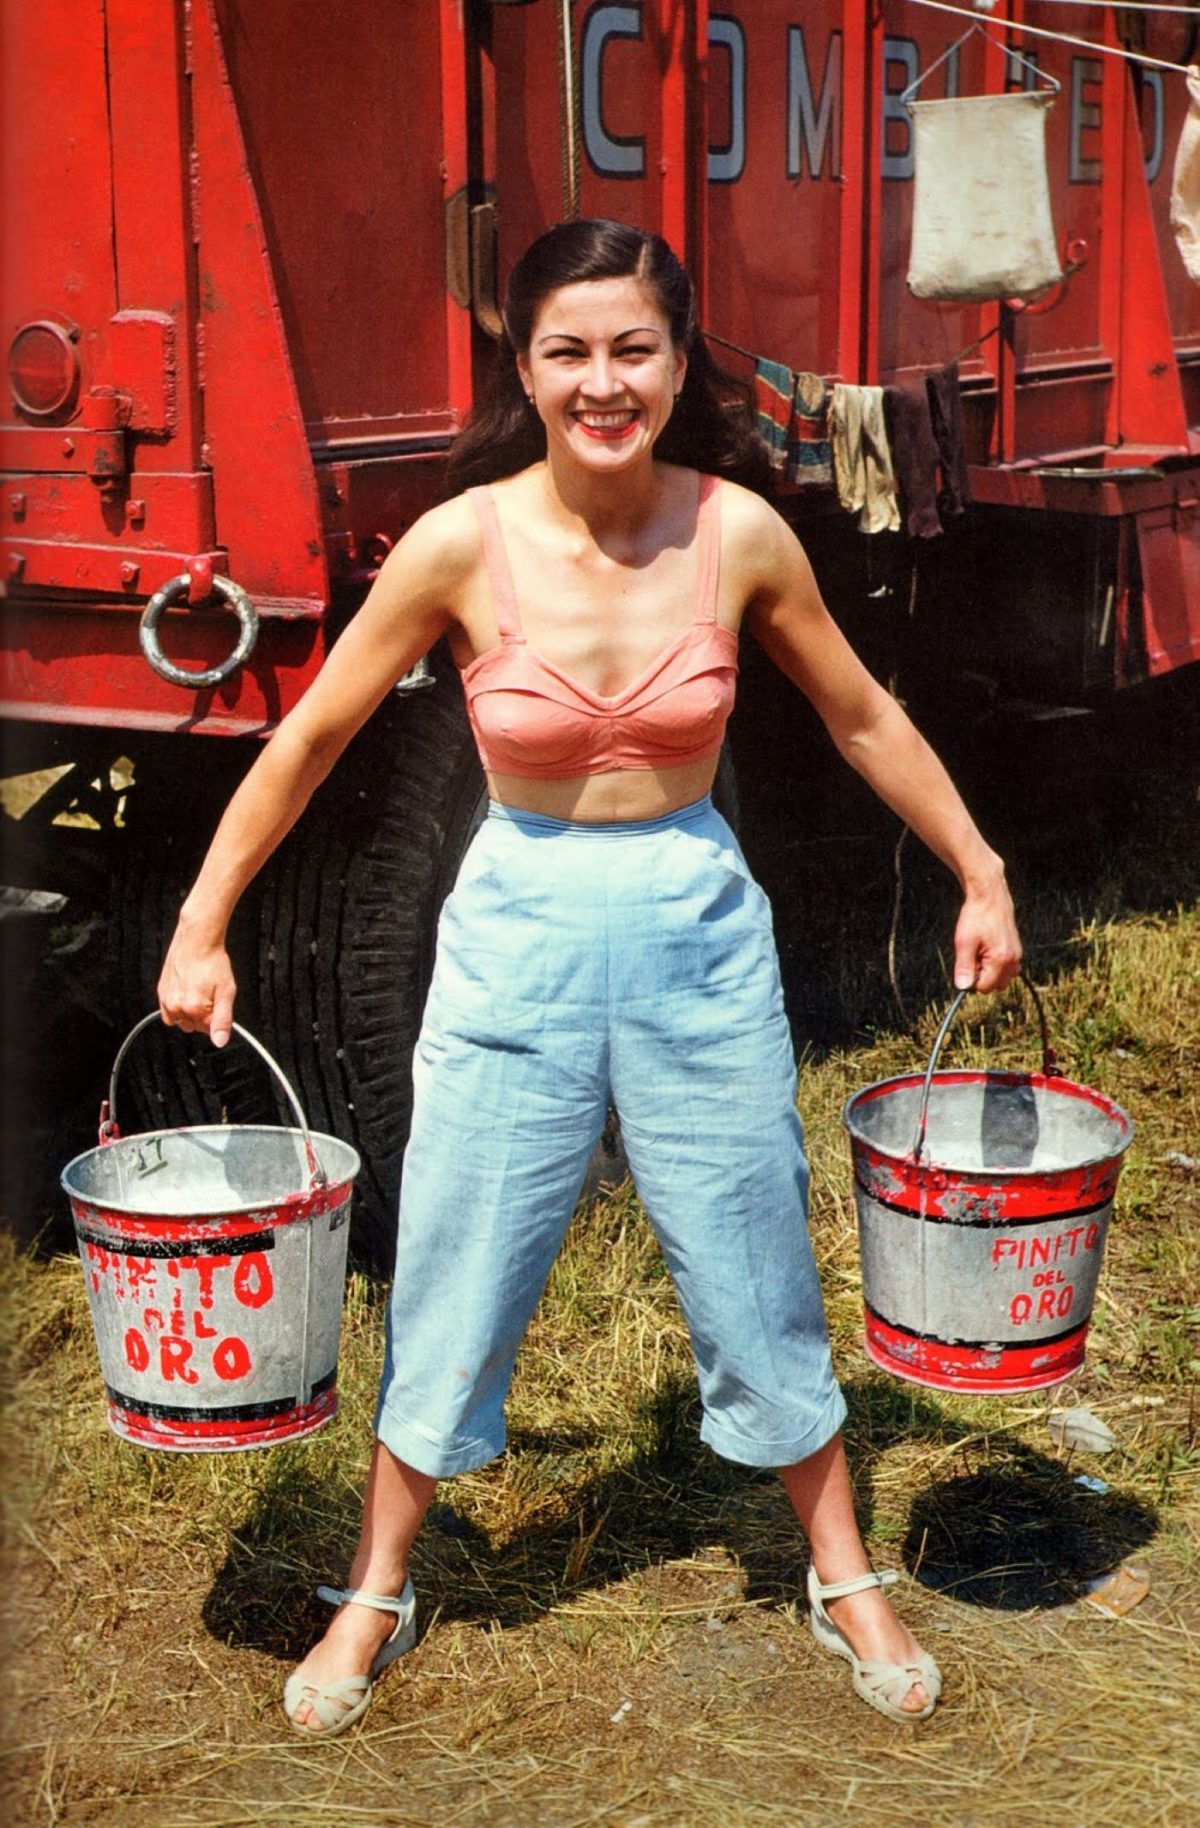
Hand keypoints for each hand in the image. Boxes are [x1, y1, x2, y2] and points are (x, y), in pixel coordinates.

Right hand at [158, 919, 236, 1046]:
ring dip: (189, 1013)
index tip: (219, 1004)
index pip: (207, 1030)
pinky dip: (177, 1006)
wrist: (197, 941)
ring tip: (198, 993)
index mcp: (194, 1009)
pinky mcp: (161, 991)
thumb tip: (220, 1042)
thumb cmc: (213, 962)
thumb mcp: (227, 992)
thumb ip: (223, 1020)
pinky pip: (168, 1010)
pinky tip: (187, 991)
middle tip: (210, 996)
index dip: (216, 1019)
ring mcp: (166, 999)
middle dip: (203, 1017)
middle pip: (193, 1027)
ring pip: (179, 1020)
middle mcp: (176, 1007)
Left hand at [953, 869, 1021, 993]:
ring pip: (1002, 978)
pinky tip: (987, 950)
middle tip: (973, 958)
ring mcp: (1017, 955)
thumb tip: (962, 987)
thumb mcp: (964, 942)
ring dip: (989, 972)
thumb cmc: (976, 917)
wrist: (990, 897)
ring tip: (979, 953)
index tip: (966, 965)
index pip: (984, 987)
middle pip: (995, 986)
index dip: (972, 980)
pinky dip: (996, 965)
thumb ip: (964, 967)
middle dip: (982, 977)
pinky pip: (1007, 968)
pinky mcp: (1017, 950)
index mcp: (1001, 960)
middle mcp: (1013, 960)